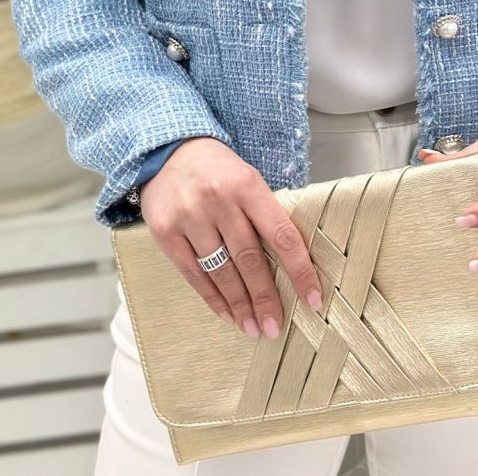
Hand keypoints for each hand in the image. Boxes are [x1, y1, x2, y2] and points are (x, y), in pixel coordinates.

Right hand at [138, 137, 321, 338]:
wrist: (168, 150)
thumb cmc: (217, 169)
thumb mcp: (247, 178)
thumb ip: (265, 213)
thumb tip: (292, 263)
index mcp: (247, 185)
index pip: (281, 234)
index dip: (299, 270)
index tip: (312, 298)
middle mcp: (219, 200)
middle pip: (249, 259)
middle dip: (265, 298)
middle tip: (275, 326)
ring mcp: (190, 217)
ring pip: (221, 271)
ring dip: (240, 304)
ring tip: (252, 327)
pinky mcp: (165, 231)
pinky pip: (193, 274)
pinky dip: (212, 297)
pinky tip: (226, 312)